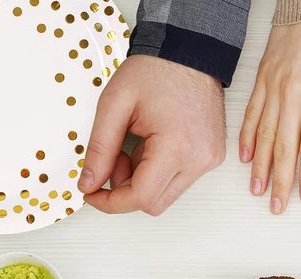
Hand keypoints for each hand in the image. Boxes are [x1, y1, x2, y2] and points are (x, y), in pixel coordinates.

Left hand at [78, 56, 225, 215]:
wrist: (190, 52)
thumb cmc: (156, 70)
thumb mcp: (115, 103)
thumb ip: (99, 148)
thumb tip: (89, 183)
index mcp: (176, 147)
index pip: (140, 198)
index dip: (111, 203)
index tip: (92, 193)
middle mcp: (198, 160)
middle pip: (153, 204)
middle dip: (127, 188)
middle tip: (117, 157)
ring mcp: (208, 161)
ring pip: (166, 196)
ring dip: (144, 181)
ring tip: (138, 147)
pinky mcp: (211, 159)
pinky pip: (179, 182)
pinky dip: (159, 172)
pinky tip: (154, 145)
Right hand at [240, 22, 300, 213]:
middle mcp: (293, 94)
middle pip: (285, 150)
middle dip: (281, 183)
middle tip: (277, 206)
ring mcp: (274, 87)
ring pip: (265, 136)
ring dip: (261, 168)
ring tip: (258, 190)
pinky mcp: (263, 78)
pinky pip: (252, 113)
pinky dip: (248, 137)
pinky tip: (246, 157)